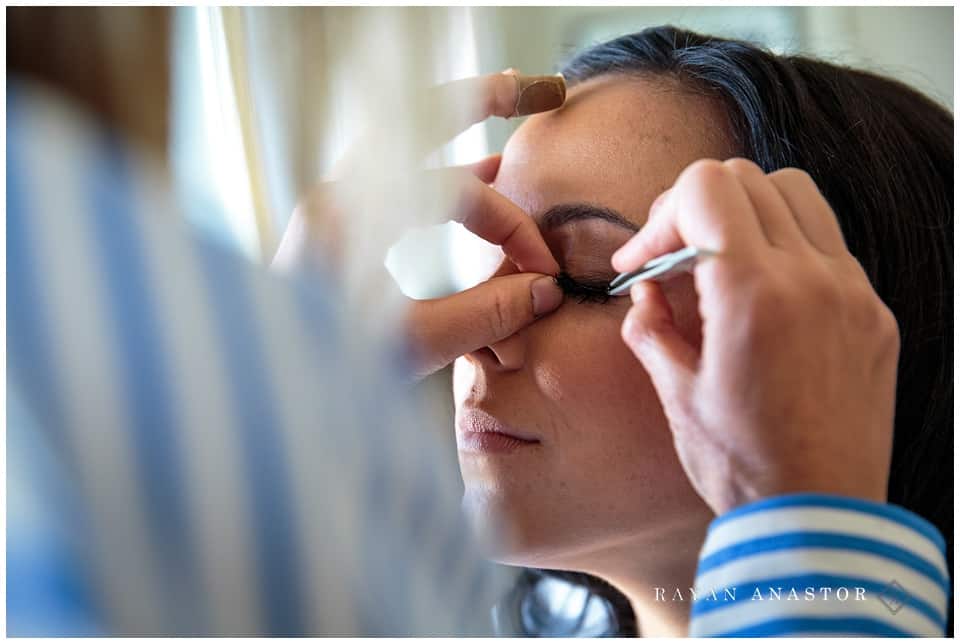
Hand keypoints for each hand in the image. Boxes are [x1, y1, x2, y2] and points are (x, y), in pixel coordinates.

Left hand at [274, 70, 565, 379]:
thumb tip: (544, 291)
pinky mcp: (337, 226)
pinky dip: (437, 168)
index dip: (511, 226)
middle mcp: (338, 196)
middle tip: (536, 88)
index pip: (457, 193)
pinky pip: (395, 176)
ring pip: (406, 142)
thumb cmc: (320, 369)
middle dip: (481, 99)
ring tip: (507, 106)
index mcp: (350, 214)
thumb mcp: (410, 346)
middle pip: (419, 119)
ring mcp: (334, 206)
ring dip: (458, 128)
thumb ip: (484, 314)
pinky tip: (476, 176)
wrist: (258, 384)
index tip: (541, 269)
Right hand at [613, 158, 899, 514]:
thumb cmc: (741, 466)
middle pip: (746, 179)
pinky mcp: (874, 315)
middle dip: (694, 209)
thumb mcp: (676, 395)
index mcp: (752, 292)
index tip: (640, 263)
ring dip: (746, 213)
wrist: (820, 518)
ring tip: (719, 263)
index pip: (705, 187)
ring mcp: (852, 293)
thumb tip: (645, 292)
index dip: (660, 216)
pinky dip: (787, 247)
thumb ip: (651, 326)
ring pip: (797, 196)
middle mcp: (811, 277)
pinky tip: (764, 296)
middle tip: (670, 259)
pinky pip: (829, 245)